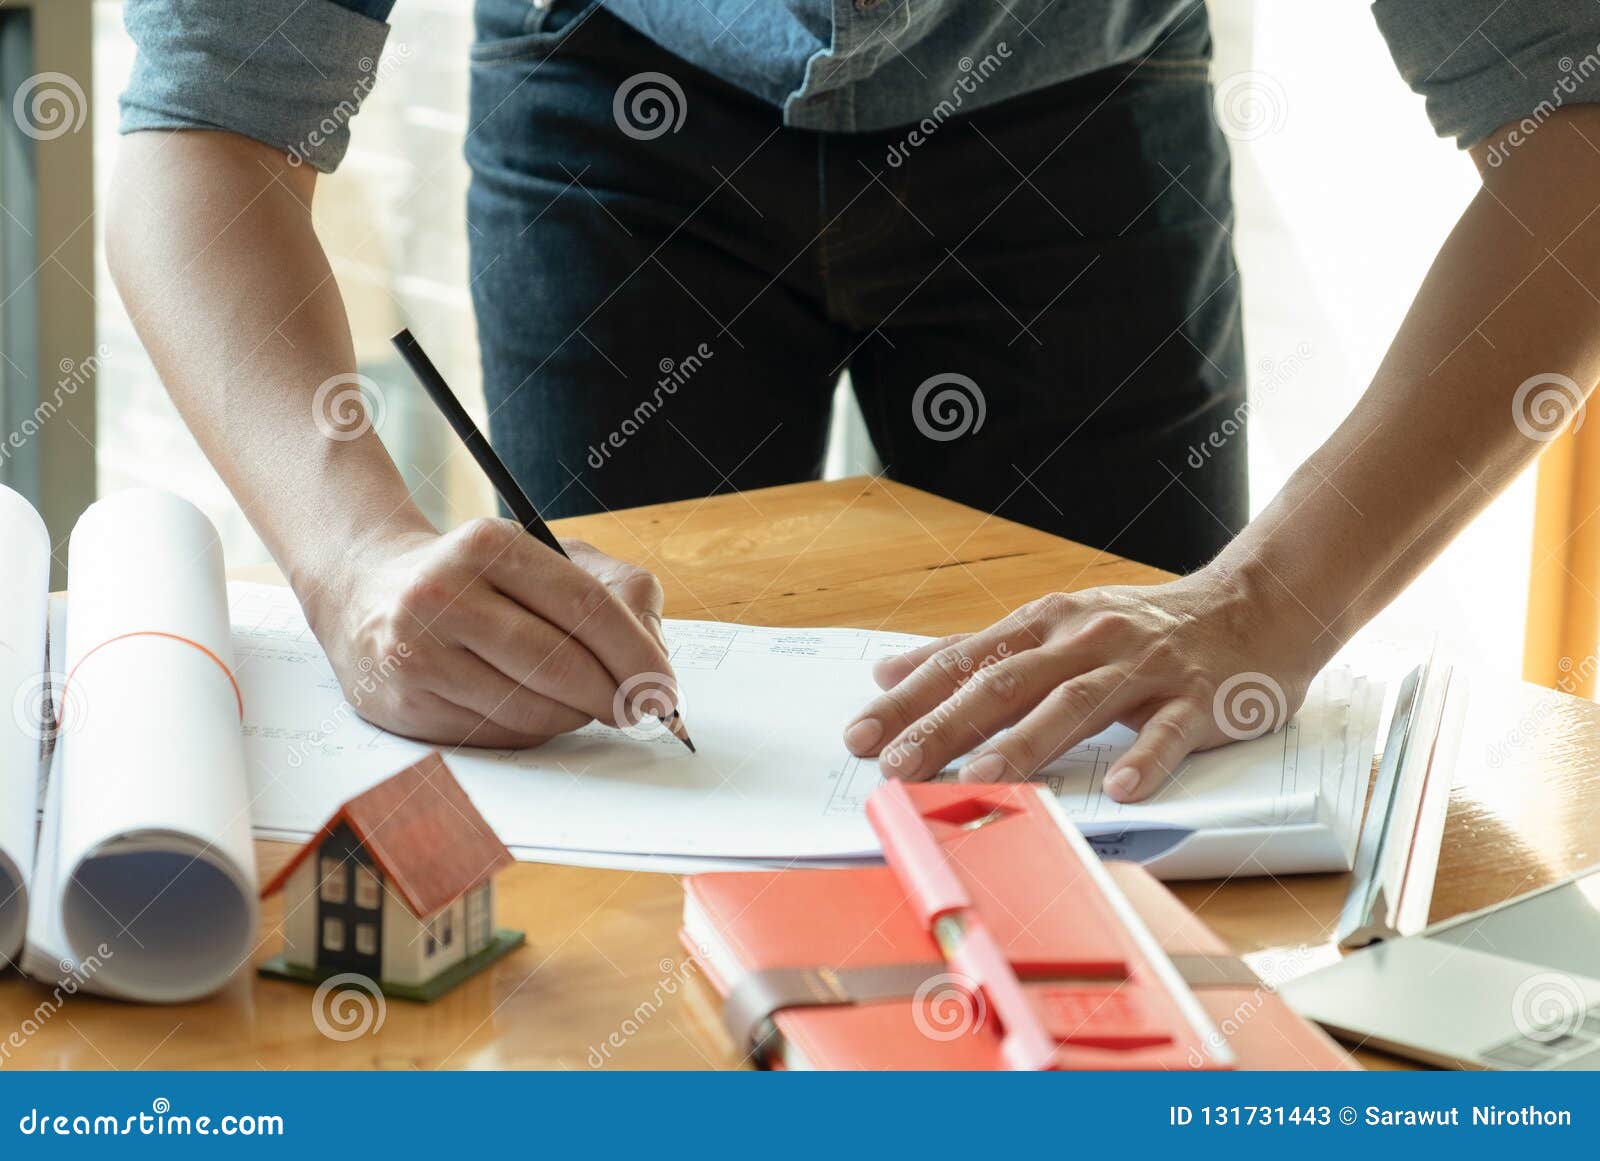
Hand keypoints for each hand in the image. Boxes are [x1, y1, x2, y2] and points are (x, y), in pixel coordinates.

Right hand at [305, 517, 677, 747]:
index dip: (636, 655)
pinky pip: (497, 735)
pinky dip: (533, 731)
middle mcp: (444, 594)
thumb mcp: (542, 556)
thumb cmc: (473, 579)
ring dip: (575, 717)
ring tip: (583, 704)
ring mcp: (417, 651)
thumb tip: (655, 654)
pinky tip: (533, 710)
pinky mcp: (403, 703)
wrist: (362, 592)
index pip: (586, 607)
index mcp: (490, 546)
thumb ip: (616, 590)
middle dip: (614, 695)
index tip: (663, 687)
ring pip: (531, 709)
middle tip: (638, 708)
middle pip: (561, 665)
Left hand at [842, 570, 1319, 801]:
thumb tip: (891, 670)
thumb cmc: (1144, 627)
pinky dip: (1145, 757)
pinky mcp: (1199, 695)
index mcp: (1046, 627)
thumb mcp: (1053, 627)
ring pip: (1078, 703)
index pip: (963, 664)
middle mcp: (1086, 640)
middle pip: (1007, 683)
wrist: (1257, 604)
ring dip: (1029, 742)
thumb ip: (974, 652)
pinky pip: (1170, 729)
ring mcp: (1144, 666)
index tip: (860, 735)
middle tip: (898, 765)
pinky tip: (1119, 788)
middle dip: (948, 725)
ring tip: (986, 777)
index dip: (909, 700)